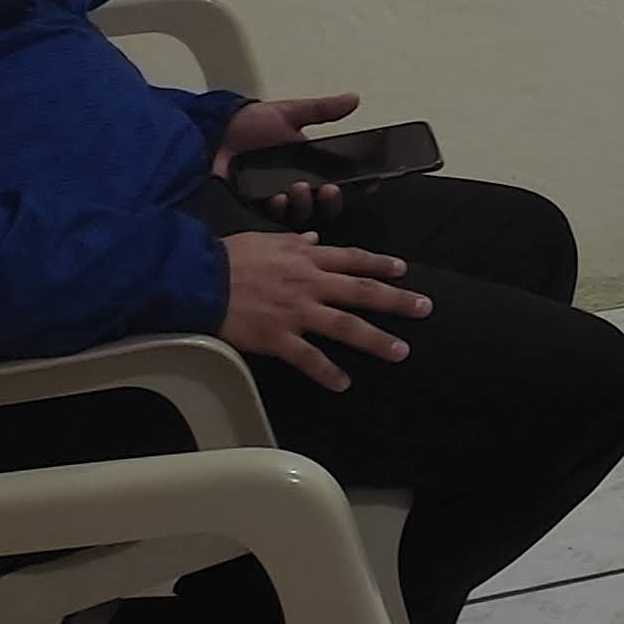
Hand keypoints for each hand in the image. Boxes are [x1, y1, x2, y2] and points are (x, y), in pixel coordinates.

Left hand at [217, 92, 360, 224]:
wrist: (210, 136)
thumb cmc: (249, 124)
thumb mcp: (288, 114)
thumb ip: (322, 110)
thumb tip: (355, 98)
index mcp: (303, 166)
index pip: (332, 183)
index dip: (347, 187)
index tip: (359, 184)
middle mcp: (291, 187)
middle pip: (320, 206)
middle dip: (328, 201)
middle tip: (327, 189)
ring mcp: (272, 202)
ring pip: (300, 215)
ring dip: (304, 205)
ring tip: (298, 189)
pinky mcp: (253, 212)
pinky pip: (273, 221)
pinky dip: (279, 211)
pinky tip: (277, 198)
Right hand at [219, 230, 430, 389]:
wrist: (199, 280)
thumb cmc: (229, 257)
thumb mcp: (265, 239)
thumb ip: (293, 241)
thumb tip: (314, 240)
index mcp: (307, 258)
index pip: (353, 259)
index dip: (380, 264)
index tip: (403, 270)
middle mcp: (310, 284)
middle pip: (362, 292)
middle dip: (397, 301)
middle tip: (424, 309)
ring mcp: (297, 312)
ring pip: (345, 326)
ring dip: (375, 339)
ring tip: (401, 351)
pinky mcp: (278, 338)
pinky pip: (309, 358)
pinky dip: (328, 372)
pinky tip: (344, 383)